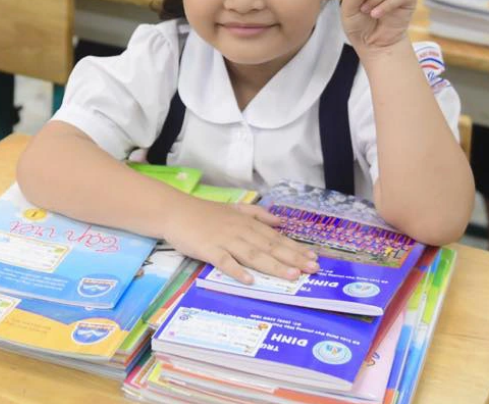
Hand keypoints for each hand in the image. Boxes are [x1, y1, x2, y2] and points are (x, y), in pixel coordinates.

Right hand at [163, 199, 318, 283]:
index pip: (276, 237)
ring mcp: (225, 240)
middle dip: (293, 258)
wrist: (175, 211)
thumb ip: (257, 215)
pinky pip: (225, 262)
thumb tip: (279, 222)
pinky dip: (237, 271)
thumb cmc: (204, 213)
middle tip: (312, 269)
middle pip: (270, 246)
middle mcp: (240, 231)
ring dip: (273, 265)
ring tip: (291, 275)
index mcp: (247, 223)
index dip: (295, 248)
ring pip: (253, 254)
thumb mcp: (234, 209)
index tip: (313, 257)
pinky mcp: (209, 249)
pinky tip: (249, 280)